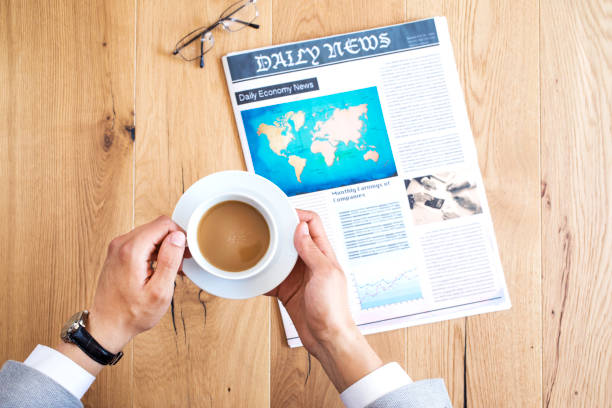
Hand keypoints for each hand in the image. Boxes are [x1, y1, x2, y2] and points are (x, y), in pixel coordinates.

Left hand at [57, 215, 186, 374]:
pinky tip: (158, 269)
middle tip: (179, 264)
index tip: (185, 253)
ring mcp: (117, 248)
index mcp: (131, 250)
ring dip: (163, 247)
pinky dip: (153, 252)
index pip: (163, 224)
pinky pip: (141, 242)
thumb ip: (170, 260)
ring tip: (169, 270)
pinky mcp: (117, 253)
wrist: (107, 326)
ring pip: (150, 233)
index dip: (180, 235)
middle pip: (156, 227)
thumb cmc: (132, 314)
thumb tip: (178, 236)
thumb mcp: (159, 291)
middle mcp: (121, 244)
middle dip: (172, 242)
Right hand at [267, 210, 381, 391]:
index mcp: (323, 254)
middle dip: (278, 230)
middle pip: (292, 237)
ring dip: (268, 252)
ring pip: (279, 256)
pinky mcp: (288, 290)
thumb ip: (312, 250)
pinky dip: (262, 276)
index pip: (312, 223)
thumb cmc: (333, 308)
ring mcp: (298, 276)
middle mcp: (310, 261)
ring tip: (254, 247)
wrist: (327, 338)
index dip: (297, 214)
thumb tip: (300, 227)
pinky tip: (254, 274)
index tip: (280, 212)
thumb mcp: (324, 273)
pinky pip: (271, 278)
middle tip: (261, 226)